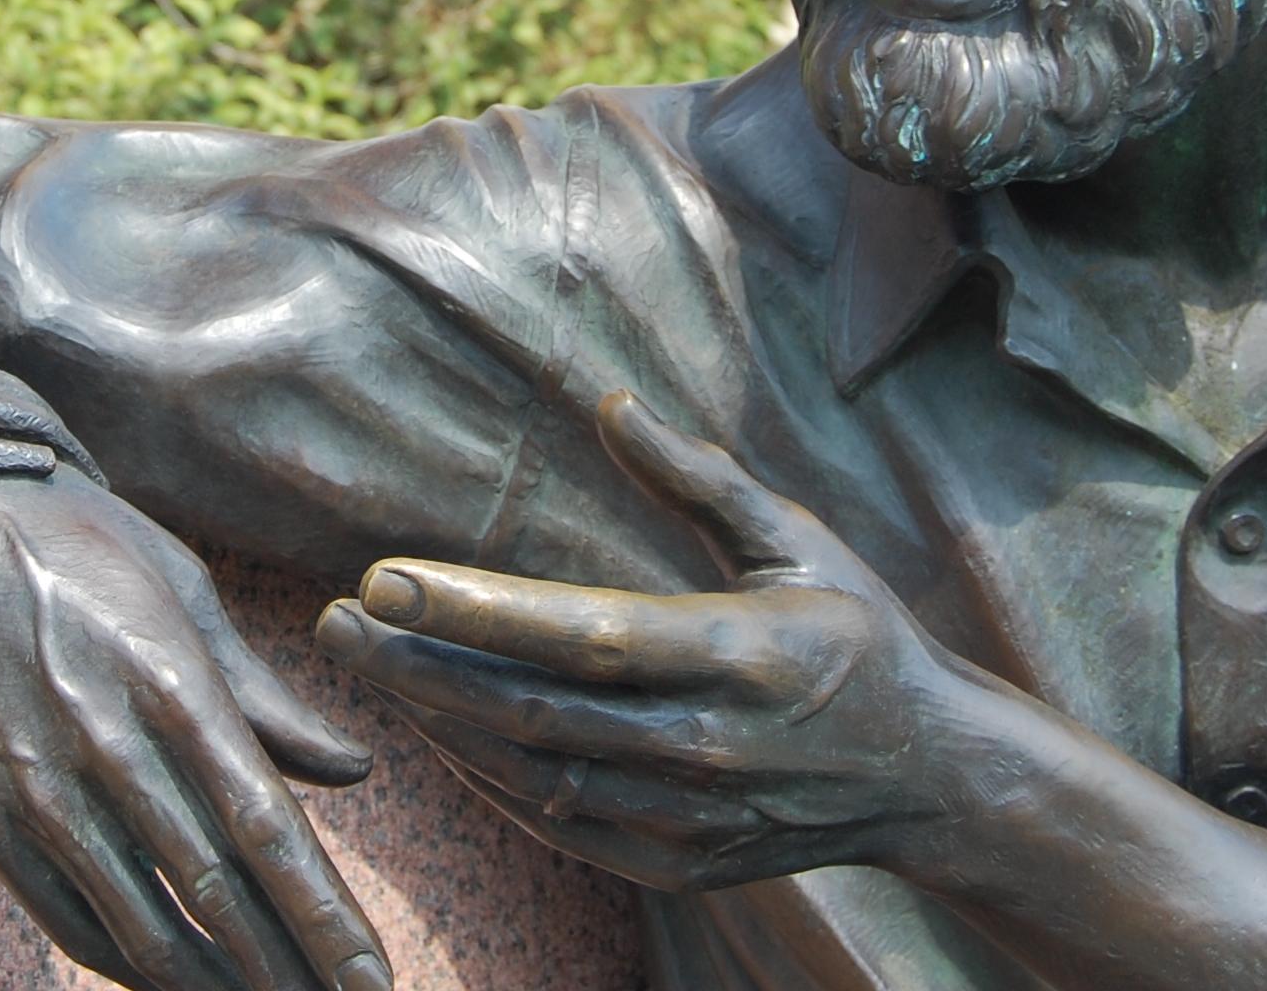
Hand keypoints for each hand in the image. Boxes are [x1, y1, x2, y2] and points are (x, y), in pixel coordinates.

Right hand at [0, 355, 106, 485]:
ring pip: (4, 419)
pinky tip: (42, 466)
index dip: (60, 429)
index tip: (87, 461)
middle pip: (23, 405)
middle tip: (101, 477)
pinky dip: (7, 454)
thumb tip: (16, 439)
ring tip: (86, 477)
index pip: (22, 397)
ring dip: (53, 445)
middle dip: (68, 441)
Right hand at [0, 469, 393, 990]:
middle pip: (215, 889)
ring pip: (142, 923)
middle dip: (288, 967)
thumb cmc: (86, 549)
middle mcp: (103, 743)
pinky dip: (129, 963)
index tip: (373, 978)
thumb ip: (266, 697)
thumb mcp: (188, 594)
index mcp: (169, 680)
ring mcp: (34, 786)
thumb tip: (352, 771)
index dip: (324, 915)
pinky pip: (68, 919)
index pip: (265, 826)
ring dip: (215, 984)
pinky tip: (175, 983)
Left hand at [315, 392, 986, 893]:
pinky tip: (439, 732)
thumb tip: (607, 399)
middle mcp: (708, 746)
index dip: (474, 609)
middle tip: (332, 621)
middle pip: (532, 712)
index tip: (381, 575)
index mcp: (738, 654)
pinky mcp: (679, 866)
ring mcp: (691, 820)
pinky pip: (560, 827)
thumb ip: (696, 475)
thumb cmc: (859, 636)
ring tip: (367, 663)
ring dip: (438, 723)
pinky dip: (490, 783)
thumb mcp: (796, 539)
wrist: (935, 779)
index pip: (579, 633)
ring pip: (532, 775)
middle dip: (419, 666)